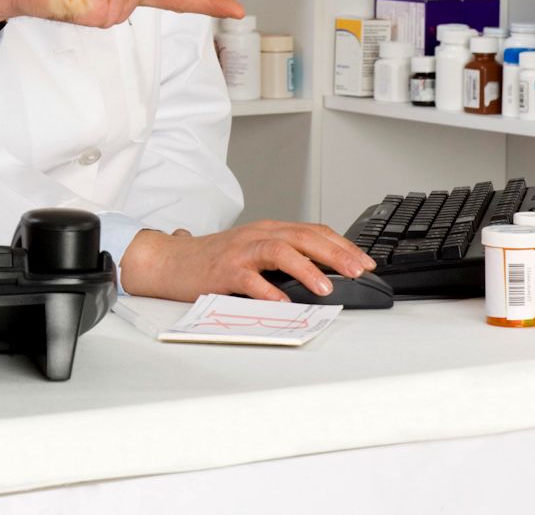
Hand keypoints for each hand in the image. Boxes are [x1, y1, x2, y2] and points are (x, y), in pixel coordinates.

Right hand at [120, 221, 376, 302]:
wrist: (168, 261)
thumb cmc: (211, 261)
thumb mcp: (252, 252)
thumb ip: (283, 258)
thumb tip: (324, 273)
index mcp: (267, 231)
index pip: (312, 231)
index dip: (342, 245)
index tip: (365, 261)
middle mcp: (256, 236)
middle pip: (302, 236)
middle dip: (335, 253)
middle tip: (359, 270)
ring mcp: (239, 252)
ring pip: (279, 250)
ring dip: (306, 268)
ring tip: (326, 287)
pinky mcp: (222, 271)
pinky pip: (248, 279)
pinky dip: (268, 291)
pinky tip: (282, 303)